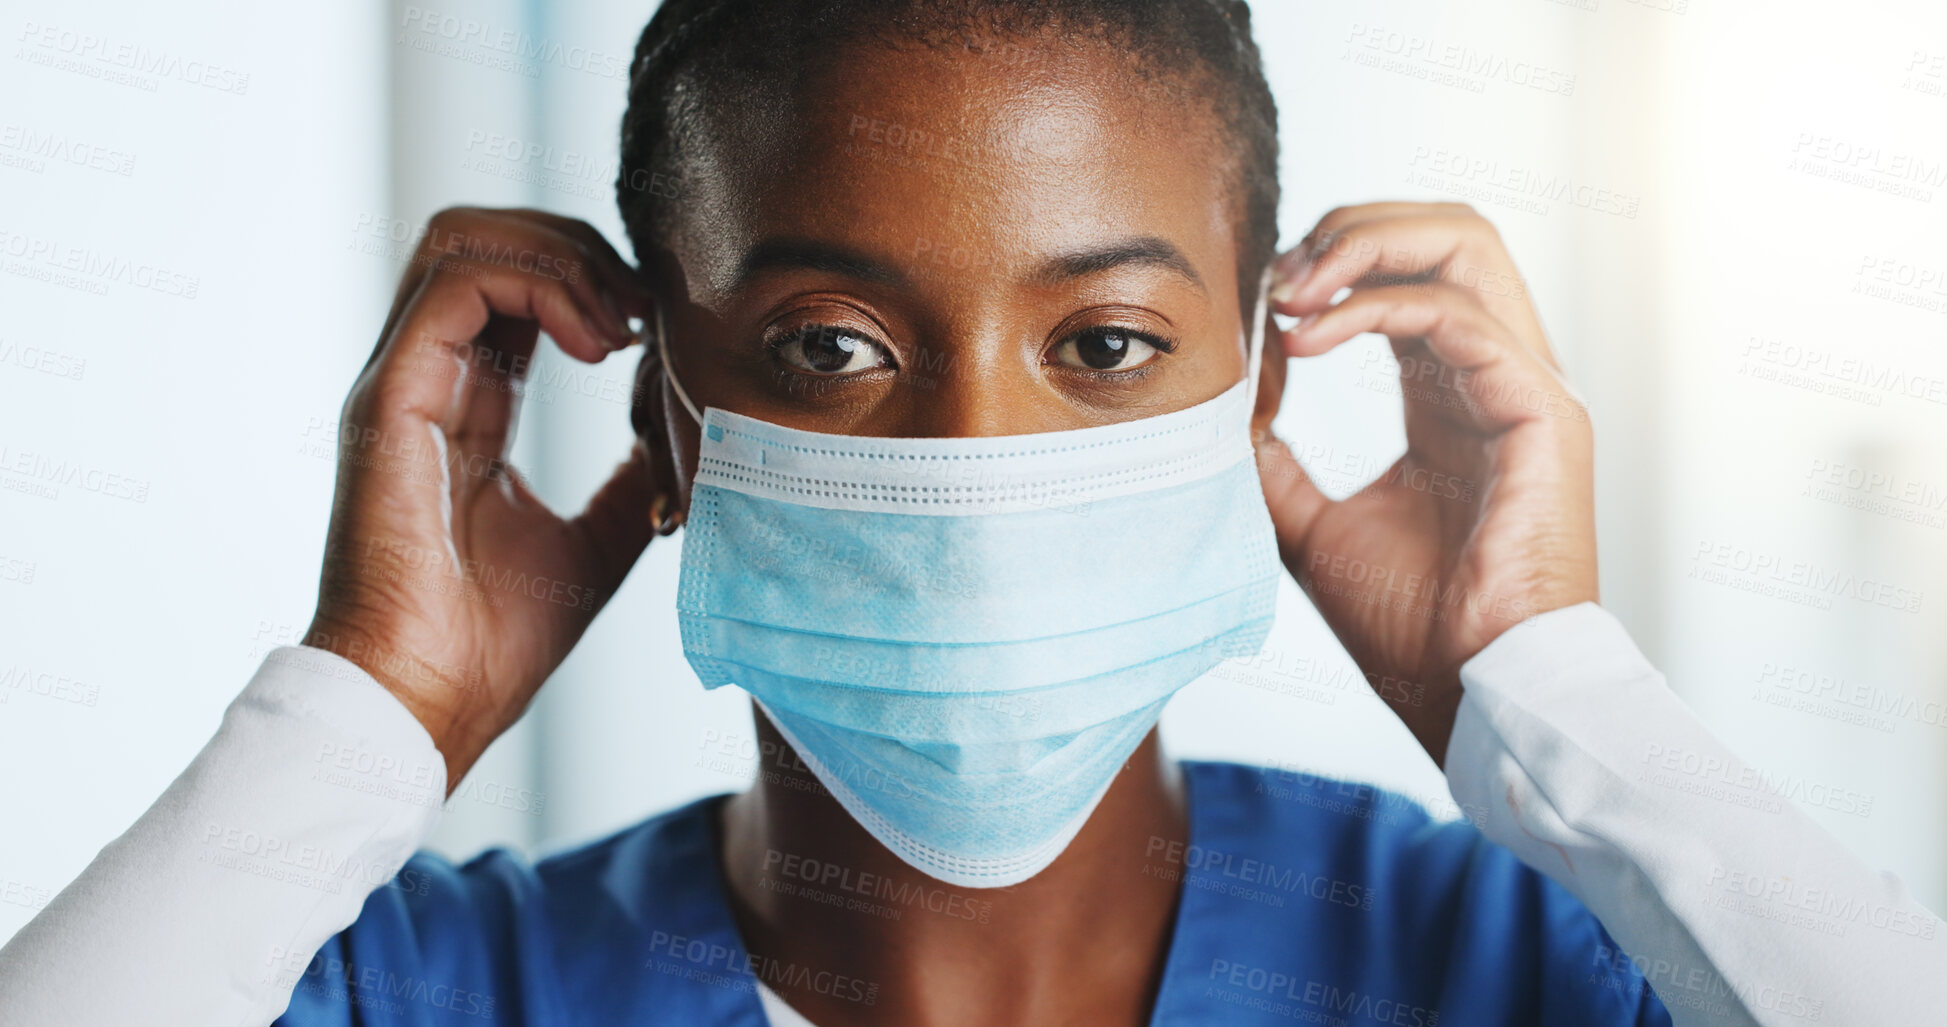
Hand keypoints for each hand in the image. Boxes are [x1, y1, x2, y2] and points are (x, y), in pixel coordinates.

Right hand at [305, 207, 677, 786]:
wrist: (428, 700)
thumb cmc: (491, 642)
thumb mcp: (596, 542)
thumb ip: (631, 482)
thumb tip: (681, 440)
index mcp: (467, 405)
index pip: (516, 288)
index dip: (592, 279)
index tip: (658, 325)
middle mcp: (427, 379)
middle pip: (487, 240)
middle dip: (580, 249)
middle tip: (646, 306)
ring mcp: (402, 380)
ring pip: (463, 238)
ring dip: (560, 255)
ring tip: (619, 321)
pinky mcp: (390, 395)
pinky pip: (456, 282)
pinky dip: (538, 283)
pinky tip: (594, 342)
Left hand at [1255, 202, 1597, 766]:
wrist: (1470, 694)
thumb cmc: (1409, 628)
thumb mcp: (1309, 527)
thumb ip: (1273, 458)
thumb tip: (1227, 396)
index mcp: (1451, 394)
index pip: (1406, 275)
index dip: (1329, 263)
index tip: (1255, 301)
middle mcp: (1497, 373)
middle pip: (1445, 232)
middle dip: (1350, 228)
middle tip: (1274, 276)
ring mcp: (1528, 384)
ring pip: (1466, 241)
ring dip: (1365, 242)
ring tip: (1289, 288)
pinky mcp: (1543, 408)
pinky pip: (1456, 312)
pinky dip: (1370, 307)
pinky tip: (1306, 340)